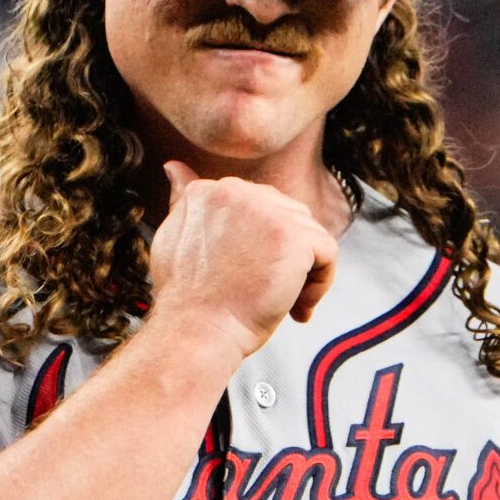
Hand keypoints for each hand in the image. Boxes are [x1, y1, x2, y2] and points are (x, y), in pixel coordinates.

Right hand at [146, 161, 338, 359]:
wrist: (196, 332)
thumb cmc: (187, 300)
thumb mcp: (173, 238)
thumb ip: (183, 201)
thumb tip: (175, 167)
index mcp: (208, 191)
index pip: (258, 208)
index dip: (261, 247)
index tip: (249, 278)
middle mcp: (236, 191)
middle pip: (287, 216)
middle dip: (286, 258)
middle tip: (269, 295)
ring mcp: (267, 211)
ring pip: (309, 234)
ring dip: (304, 272)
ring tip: (285, 304)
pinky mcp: (293, 237)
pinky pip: (327, 252)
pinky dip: (320, 284)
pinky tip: (298, 308)